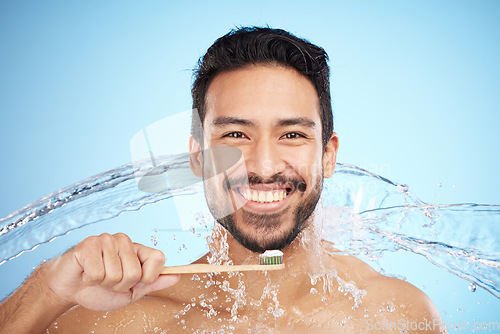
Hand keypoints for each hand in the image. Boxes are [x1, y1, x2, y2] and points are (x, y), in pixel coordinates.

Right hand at [44, 233, 179, 310]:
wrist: (70, 290)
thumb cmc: (100, 290)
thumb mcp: (132, 291)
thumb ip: (153, 282)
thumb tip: (178, 275)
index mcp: (137, 250)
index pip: (158, 258)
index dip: (148, 277)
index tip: (136, 282)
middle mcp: (124, 241)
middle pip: (136, 272)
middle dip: (121, 285)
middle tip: (108, 282)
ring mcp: (107, 240)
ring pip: (117, 273)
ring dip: (105, 283)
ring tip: (96, 277)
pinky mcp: (89, 244)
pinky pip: (99, 272)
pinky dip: (91, 280)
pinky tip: (86, 273)